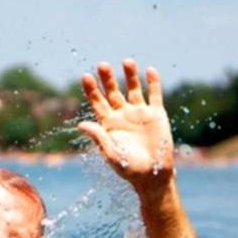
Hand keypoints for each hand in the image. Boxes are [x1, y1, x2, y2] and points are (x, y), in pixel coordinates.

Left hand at [78, 60, 173, 191]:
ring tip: (127, 61)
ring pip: (133, 89)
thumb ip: (98, 138)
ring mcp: (140, 113)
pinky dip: (153, 83)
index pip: (97, 102)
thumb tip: (80, 124)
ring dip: (130, 75)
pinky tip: (150, 70)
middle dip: (108, 79)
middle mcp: (122, 115)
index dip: (91, 90)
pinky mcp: (157, 114)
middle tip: (102, 65)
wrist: (153, 175)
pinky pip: (155, 95)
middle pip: (113, 91)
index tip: (86, 76)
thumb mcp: (112, 154)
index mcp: (108, 124)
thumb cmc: (129, 168)